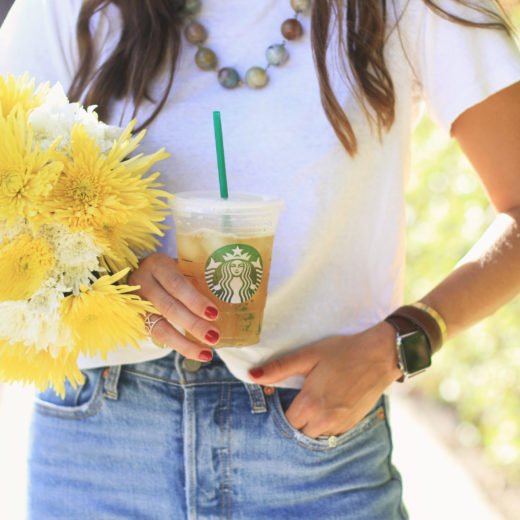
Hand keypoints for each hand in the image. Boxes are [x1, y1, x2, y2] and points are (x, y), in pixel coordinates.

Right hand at [128, 252, 220, 360]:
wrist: (140, 273)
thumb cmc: (171, 269)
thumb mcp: (181, 265)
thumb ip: (196, 277)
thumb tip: (230, 294)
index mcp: (158, 265)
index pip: (176, 284)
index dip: (194, 300)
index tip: (214, 313)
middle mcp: (142, 283)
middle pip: (169, 307)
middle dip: (194, 324)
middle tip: (214, 336)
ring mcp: (136, 304)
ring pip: (159, 328)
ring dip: (185, 343)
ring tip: (206, 353)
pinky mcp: (136, 320)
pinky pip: (157, 337)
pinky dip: (178, 346)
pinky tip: (195, 352)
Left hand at [248, 322, 402, 438]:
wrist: (380, 355)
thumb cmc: (343, 352)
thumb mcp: (309, 355)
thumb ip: (280, 368)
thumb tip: (252, 376)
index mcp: (311, 404)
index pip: (287, 422)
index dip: (284, 409)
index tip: (285, 397)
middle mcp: (325, 420)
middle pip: (301, 431)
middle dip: (297, 418)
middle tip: (300, 398)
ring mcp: (341, 424)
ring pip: (317, 434)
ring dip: (312, 423)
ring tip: (314, 400)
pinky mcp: (353, 423)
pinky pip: (333, 432)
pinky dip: (327, 423)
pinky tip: (329, 404)